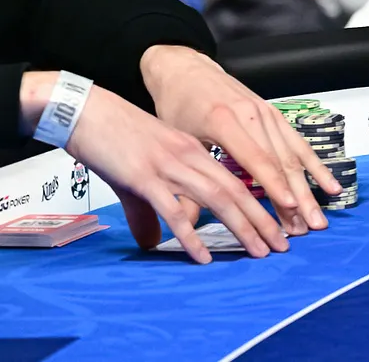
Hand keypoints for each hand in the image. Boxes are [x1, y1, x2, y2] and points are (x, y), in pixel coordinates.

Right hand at [21, 72, 284, 263]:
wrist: (85, 111)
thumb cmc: (114, 138)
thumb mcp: (142, 174)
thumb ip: (152, 210)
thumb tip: (154, 242)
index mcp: (195, 151)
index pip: (238, 178)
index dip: (262, 201)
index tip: (279, 223)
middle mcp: (190, 156)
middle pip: (237, 190)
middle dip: (263, 219)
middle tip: (283, 245)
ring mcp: (169, 166)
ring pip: (217, 197)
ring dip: (242, 227)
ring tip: (260, 251)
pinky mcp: (144, 177)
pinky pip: (174, 210)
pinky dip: (191, 235)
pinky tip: (204, 256)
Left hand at [139, 45, 339, 237]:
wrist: (187, 70)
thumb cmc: (179, 105)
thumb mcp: (177, 142)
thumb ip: (186, 182)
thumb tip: (186, 223)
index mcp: (225, 121)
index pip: (256, 159)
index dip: (275, 186)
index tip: (290, 208)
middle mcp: (252, 116)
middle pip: (281, 162)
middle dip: (298, 197)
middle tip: (309, 226)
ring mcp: (267, 113)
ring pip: (294, 156)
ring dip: (309, 189)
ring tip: (318, 218)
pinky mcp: (275, 115)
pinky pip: (299, 144)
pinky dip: (316, 167)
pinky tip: (329, 186)